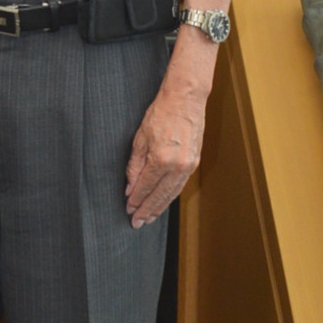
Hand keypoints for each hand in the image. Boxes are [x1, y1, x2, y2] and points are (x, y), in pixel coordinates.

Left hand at [124, 49, 212, 227]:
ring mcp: (188, 166)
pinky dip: (170, 196)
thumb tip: (130, 188)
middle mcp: (177, 166)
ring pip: (171, 194)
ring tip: (149, 218)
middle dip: (147, 211)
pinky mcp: (195, 163)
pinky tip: (163, 202)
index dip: (135, 201)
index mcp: (161, 160)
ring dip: (159, 208)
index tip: (128, 210)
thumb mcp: (140, 139)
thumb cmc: (160, 114)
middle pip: (159, 196)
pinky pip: (180, 185)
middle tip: (137, 223)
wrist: (185, 100)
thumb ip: (134, 166)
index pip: (144, 188)